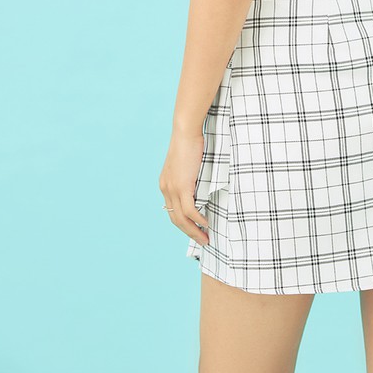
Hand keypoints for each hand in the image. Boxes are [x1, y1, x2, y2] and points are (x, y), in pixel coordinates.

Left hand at [158, 127, 209, 246]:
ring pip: (182, 218)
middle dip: (189, 232)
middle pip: (175, 219)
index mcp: (165, 185)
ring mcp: (172, 189)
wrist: (185, 132)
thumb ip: (189, 178)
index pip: (172, 211)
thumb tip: (200, 189)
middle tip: (202, 240)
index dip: (183, 224)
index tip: (194, 231)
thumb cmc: (190, 144)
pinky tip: (206, 223)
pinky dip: (198, 220)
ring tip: (206, 238)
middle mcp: (165, 189)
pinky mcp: (182, 186)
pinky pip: (190, 210)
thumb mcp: (186, 164)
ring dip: (194, 231)